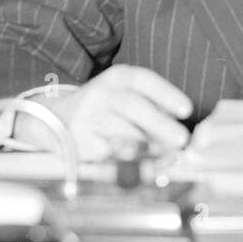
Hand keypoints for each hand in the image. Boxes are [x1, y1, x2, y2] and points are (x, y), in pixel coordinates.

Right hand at [17, 65, 192, 162]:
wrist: (55, 119)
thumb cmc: (104, 108)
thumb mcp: (125, 96)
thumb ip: (153, 108)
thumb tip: (178, 132)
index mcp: (117, 78)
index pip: (143, 80)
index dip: (166, 94)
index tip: (187, 109)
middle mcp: (101, 94)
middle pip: (133, 106)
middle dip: (161, 124)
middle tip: (181, 139)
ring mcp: (88, 118)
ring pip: (123, 133)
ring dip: (149, 147)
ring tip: (164, 155)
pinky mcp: (80, 142)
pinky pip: (110, 154)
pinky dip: (128, 161)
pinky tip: (138, 163)